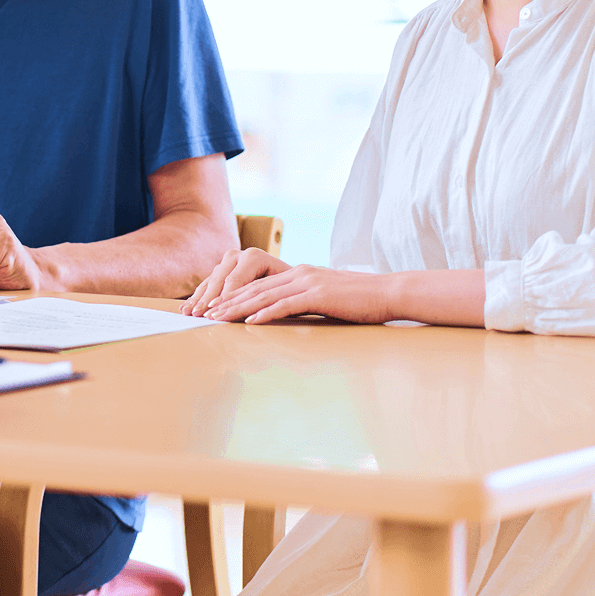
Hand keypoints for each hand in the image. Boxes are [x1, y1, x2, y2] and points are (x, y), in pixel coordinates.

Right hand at [180, 248, 290, 315]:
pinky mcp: (221, 270)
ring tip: (188, 312)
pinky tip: (187, 308)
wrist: (290, 279)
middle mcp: (238, 255)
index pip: (235, 281)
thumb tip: (251, 315)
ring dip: (198, 299)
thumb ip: (268, 299)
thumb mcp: (284, 292)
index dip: (225, 300)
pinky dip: (197, 296)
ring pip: (210, 282)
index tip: (216, 315)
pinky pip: (206, 284)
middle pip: (219, 280)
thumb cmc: (290, 288)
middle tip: (198, 315)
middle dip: (208, 300)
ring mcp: (227, 262)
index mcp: (254, 257)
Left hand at [199, 265, 392, 325]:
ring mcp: (308, 282)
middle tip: (207, 313)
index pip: (260, 284)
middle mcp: (300, 273)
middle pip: (256, 288)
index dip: (235, 295)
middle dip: (228, 301)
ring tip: (219, 318)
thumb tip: (289, 313)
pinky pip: (286, 304)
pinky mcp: (318, 295)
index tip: (216, 307)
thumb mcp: (327, 297)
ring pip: (265, 295)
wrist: (388, 292)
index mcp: (300, 273)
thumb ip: (306, 301)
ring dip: (239, 308)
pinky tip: (250, 322)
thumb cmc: (360, 300)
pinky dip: (266, 313)